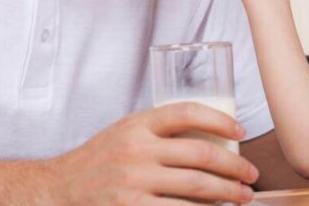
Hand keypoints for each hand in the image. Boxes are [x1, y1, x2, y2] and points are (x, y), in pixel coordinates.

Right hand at [46, 103, 258, 204]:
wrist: (57, 191)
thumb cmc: (98, 161)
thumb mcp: (125, 132)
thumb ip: (159, 131)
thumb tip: (210, 137)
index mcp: (138, 124)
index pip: (188, 113)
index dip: (220, 119)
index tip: (240, 131)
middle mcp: (137, 151)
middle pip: (201, 154)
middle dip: (235, 166)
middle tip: (250, 174)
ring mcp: (134, 183)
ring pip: (196, 188)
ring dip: (227, 194)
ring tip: (242, 196)